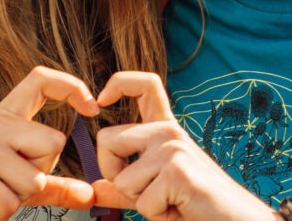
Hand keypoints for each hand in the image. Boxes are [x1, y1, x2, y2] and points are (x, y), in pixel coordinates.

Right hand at [0, 66, 99, 220]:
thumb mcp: (11, 180)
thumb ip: (52, 185)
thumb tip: (90, 195)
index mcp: (3, 116)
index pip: (40, 80)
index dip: (71, 85)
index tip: (92, 106)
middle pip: (53, 143)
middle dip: (39, 174)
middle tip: (5, 182)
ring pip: (33, 179)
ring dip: (15, 200)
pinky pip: (9, 203)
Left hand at [93, 71, 277, 220]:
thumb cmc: (197, 206)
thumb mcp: (155, 193)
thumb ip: (125, 189)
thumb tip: (94, 190)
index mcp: (165, 129)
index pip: (144, 85)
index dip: (118, 83)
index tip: (101, 100)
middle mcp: (168, 131)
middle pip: (107, 139)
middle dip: (114, 175)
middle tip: (148, 193)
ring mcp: (174, 147)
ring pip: (122, 179)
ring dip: (141, 203)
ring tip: (172, 202)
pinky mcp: (178, 169)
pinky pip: (141, 202)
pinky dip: (158, 215)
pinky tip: (181, 209)